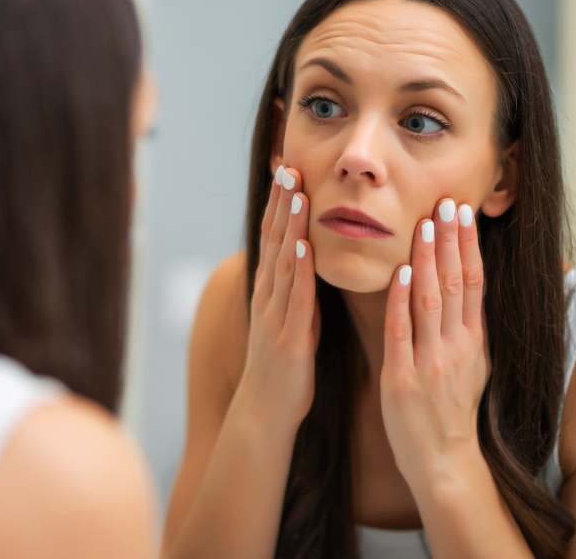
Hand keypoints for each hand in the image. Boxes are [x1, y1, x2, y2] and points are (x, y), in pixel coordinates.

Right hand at [234, 166, 318, 432]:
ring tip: (296, 191)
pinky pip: (294, 298)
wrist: (265, 411)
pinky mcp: (288, 336)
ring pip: (282, 261)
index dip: (281, 203)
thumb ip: (298, 288)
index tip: (289, 168)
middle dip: (281, 201)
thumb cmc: (284, 366)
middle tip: (287, 163)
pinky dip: (297, 270)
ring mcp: (275, 315)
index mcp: (272, 290)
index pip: (275, 237)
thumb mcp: (291, 317)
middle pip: (274, 239)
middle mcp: (269, 295)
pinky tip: (302, 246)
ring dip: (288, 225)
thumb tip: (309, 258)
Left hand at [380, 198, 491, 490]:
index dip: (468, 246)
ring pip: (429, 300)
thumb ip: (469, 327)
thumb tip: (471, 289)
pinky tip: (398, 271)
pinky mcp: (402, 377)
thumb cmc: (453, 411)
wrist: (443, 460)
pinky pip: (401, 331)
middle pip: (454, 283)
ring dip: (426, 260)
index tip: (462, 213)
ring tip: (424, 225)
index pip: (473, 283)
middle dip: (450, 241)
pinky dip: (400, 299)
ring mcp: (430, 361)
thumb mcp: (474, 365)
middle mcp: (456, 346)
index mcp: (473, 341)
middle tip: (446, 203)